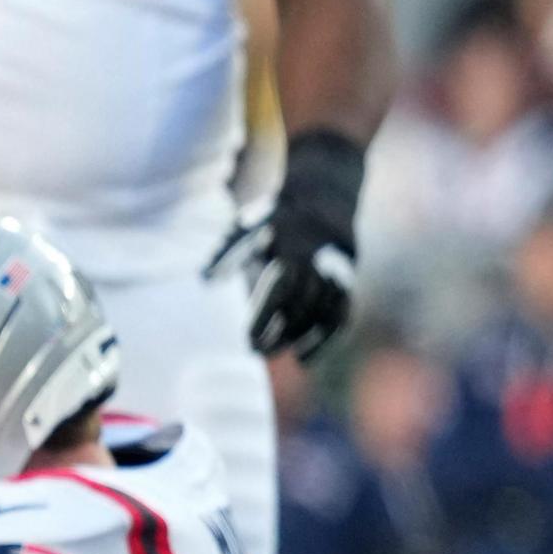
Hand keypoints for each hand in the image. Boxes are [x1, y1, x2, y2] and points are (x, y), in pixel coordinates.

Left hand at [210, 130, 363, 363]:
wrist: (326, 194)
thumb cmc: (277, 216)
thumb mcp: (248, 226)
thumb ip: (226, 253)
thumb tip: (203, 280)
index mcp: (290, 250)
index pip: (278, 292)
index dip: (263, 318)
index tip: (247, 341)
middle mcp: (318, 263)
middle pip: (302, 307)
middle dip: (281, 333)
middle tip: (259, 352)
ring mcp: (338, 272)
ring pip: (325, 315)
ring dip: (306, 340)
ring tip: (286, 357)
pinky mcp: (349, 281)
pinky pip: (342, 316)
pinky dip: (326, 340)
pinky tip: (306, 358)